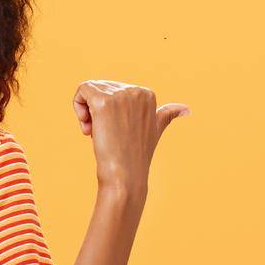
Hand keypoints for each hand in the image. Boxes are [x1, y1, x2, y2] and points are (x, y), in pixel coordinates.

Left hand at [72, 80, 190, 190]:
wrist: (125, 176)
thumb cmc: (136, 155)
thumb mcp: (155, 130)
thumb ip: (167, 115)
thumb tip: (187, 109)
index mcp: (147, 93)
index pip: (112, 89)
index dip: (107, 111)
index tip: (113, 130)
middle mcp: (136, 90)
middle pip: (99, 88)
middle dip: (94, 111)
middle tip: (102, 134)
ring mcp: (120, 95)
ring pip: (89, 89)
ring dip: (85, 112)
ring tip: (94, 132)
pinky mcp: (103, 102)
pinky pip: (81, 90)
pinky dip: (77, 107)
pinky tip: (87, 127)